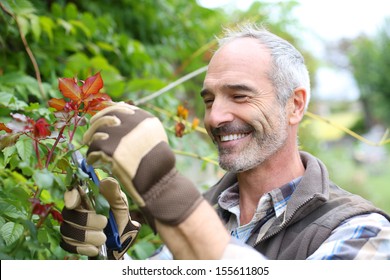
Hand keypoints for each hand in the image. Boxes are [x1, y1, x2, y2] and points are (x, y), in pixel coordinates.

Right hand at [60, 177, 139, 259]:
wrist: (120, 239)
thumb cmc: (118, 216)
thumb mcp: (120, 204)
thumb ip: (114, 193)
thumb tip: (107, 181)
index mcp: (86, 197)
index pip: (71, 193)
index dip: (70, 197)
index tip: (74, 203)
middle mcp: (75, 211)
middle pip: (69, 214)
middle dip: (87, 221)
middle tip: (104, 223)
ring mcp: (71, 226)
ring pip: (68, 231)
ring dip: (88, 236)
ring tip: (103, 238)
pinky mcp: (71, 242)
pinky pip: (69, 245)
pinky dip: (84, 247)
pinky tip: (95, 248)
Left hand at [83, 103, 202, 229]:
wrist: (157, 178)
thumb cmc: (156, 159)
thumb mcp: (153, 133)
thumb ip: (137, 120)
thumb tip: (117, 104)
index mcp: (142, 117)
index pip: (118, 108)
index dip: (105, 113)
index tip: (96, 119)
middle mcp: (131, 123)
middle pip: (104, 119)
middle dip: (94, 127)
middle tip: (87, 137)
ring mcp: (120, 135)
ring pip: (97, 134)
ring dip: (94, 143)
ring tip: (96, 153)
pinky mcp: (111, 150)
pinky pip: (93, 150)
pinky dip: (92, 157)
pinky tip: (95, 162)